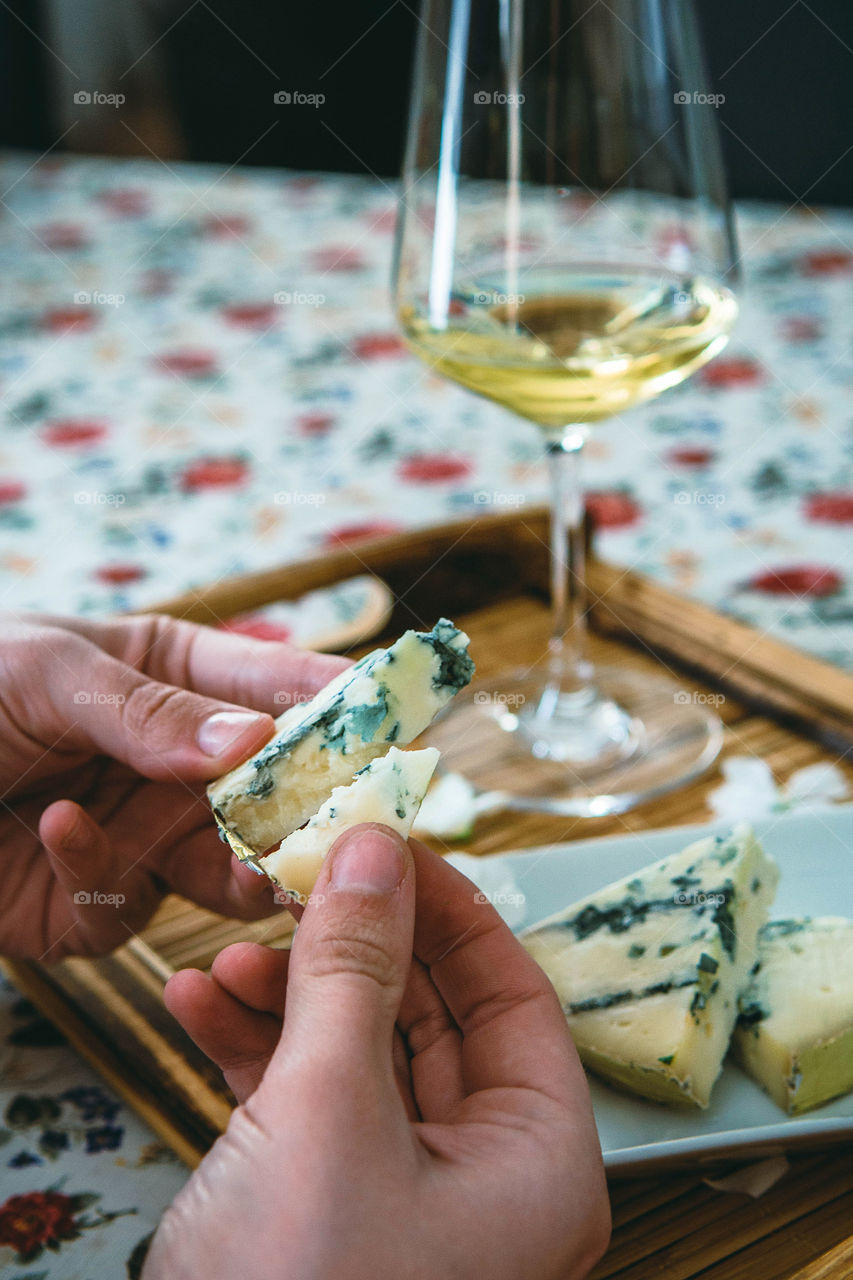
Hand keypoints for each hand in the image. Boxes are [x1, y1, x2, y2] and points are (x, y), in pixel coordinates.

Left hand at [0, 612, 346, 959]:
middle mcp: (175, 761)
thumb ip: (150, 709)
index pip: (279, 684)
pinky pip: (129, 902)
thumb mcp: (47, 672)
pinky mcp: (99, 904)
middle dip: (309, 806)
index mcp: (176, 677)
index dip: (341, 701)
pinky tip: (59, 829)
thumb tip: (254, 739)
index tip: (400, 717)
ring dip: (243, 869)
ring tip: (255, 871)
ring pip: (228, 866)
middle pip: (272, 788)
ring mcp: (143, 835)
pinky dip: (101, 870)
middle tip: (349, 824)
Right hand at [148, 826, 609, 1279]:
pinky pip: (308, 1104)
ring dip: (288, 996)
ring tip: (226, 953)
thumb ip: (353, 971)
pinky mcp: (333, 1212)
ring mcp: (406, 1199)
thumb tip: (375, 853)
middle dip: (353, 947)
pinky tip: (198, 1006)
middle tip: (300, 882)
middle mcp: (485, 1181)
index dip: (450, 909)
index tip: (391, 845)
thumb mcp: (327, 1111)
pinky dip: (254, 1052)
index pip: (512, 994)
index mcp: (536, 1163)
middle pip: (428, 1018)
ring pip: (359, 1055)